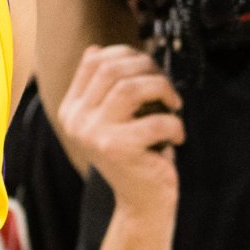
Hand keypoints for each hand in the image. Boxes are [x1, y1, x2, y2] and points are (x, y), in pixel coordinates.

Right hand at [59, 45, 182, 210]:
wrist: (142, 201)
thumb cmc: (136, 153)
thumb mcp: (116, 117)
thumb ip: (106, 87)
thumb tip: (97, 49)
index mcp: (72, 109)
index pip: (94, 60)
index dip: (128, 54)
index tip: (149, 68)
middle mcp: (76, 121)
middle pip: (112, 68)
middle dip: (148, 68)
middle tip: (167, 88)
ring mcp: (94, 135)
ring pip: (131, 87)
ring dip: (163, 90)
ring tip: (174, 106)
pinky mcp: (118, 150)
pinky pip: (156, 121)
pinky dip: (175, 124)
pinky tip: (177, 137)